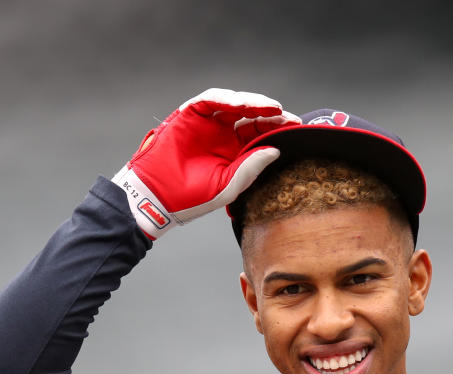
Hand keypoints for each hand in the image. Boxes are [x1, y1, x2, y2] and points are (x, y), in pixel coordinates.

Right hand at [111, 88, 298, 239]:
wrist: (158, 196)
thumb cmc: (192, 197)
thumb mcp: (229, 185)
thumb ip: (251, 167)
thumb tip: (276, 150)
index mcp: (234, 151)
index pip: (260, 133)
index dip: (277, 128)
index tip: (295, 128)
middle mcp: (223, 134)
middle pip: (252, 115)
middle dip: (270, 114)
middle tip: (286, 116)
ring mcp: (208, 122)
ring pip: (235, 103)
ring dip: (254, 103)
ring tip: (271, 108)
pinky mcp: (191, 114)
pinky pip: (212, 99)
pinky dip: (228, 98)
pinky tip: (242, 104)